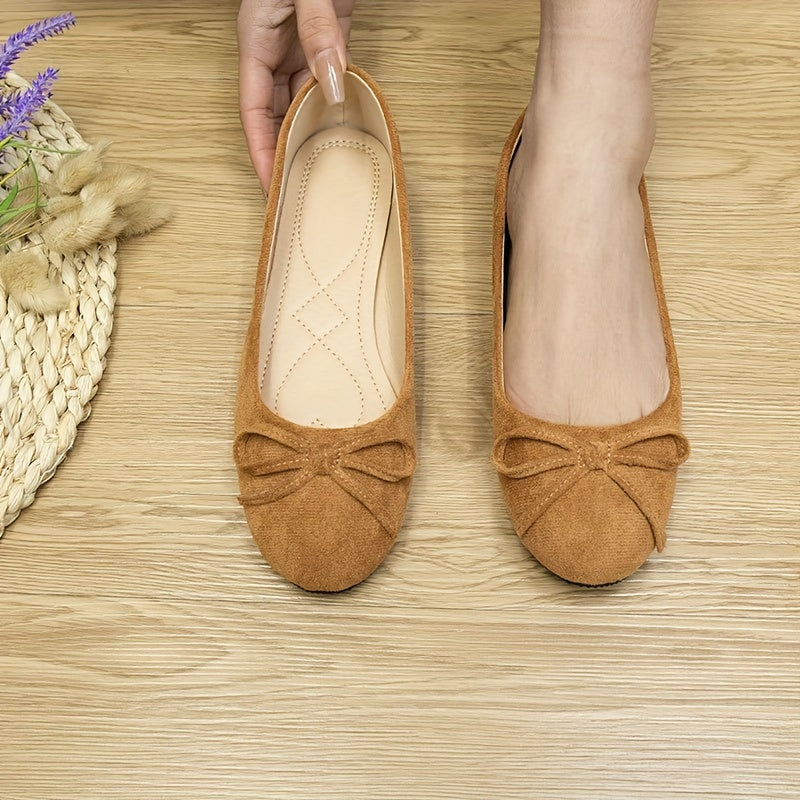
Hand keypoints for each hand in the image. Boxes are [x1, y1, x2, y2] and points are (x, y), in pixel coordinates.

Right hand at [238, 0, 354, 190]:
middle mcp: (275, 51)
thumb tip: (331, 78)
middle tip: (298, 191)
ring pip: (304, 103)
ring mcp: (300, 48)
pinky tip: (347, 128)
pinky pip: (330, 82)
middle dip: (284, 154)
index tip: (271, 185)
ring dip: (314, 132)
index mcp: (256, 42)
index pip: (253, 112)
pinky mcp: (327, 40)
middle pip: (276, 116)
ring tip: (323, 169)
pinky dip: (339, 105)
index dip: (261, 152)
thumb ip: (316, 29)